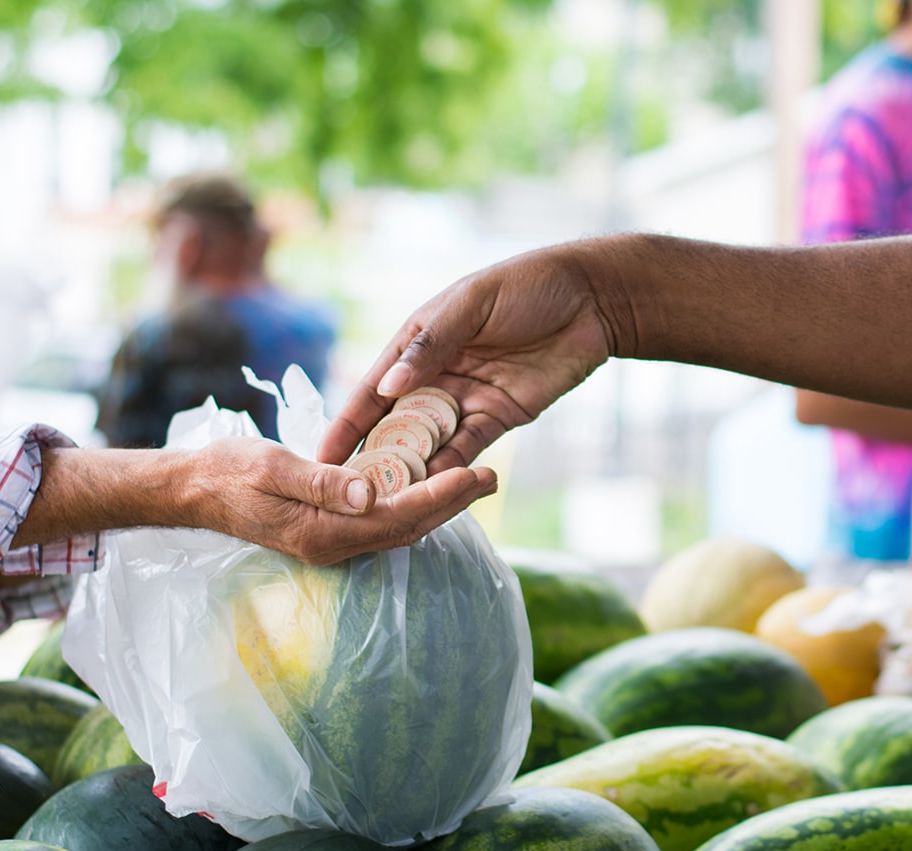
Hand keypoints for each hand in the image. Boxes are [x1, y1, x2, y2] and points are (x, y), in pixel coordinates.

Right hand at [183, 438, 497, 564]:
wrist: (193, 490)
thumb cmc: (228, 472)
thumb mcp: (273, 467)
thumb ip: (322, 482)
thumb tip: (369, 492)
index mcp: (325, 531)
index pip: (398, 516)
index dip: (442, 497)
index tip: (477, 475)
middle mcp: (336, 545)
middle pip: (409, 528)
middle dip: (453, 503)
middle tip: (492, 476)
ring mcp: (334, 542)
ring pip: (400, 528)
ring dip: (439, 506)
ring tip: (473, 480)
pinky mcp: (331, 531)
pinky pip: (383, 523)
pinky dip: (413, 504)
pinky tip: (430, 485)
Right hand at [320, 244, 616, 469]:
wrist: (592, 298)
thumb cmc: (527, 285)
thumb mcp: (472, 305)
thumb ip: (430, 346)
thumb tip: (388, 387)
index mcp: (417, 343)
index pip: (373, 388)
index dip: (347, 422)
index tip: (319, 457)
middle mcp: (435, 375)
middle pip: (395, 423)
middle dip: (372, 457)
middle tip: (342, 496)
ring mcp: (467, 398)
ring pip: (430, 442)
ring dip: (409, 470)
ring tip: (382, 504)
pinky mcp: (500, 416)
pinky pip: (469, 447)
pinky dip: (451, 468)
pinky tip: (431, 491)